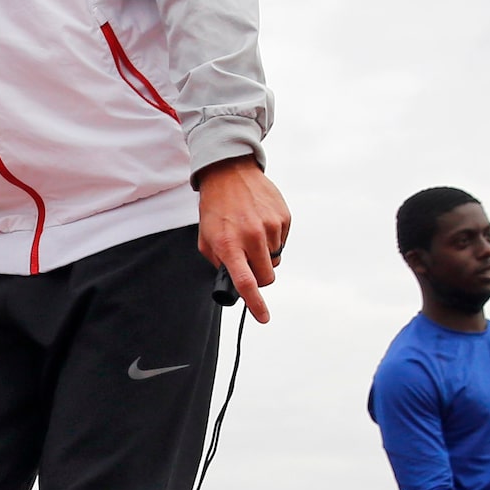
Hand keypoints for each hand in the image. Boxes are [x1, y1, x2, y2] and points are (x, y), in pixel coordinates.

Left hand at [196, 157, 290, 323]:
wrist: (229, 172)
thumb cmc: (215, 208)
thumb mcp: (206, 238)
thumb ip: (219, 262)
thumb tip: (235, 280)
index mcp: (229, 244)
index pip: (245, 282)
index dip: (255, 303)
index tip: (263, 318)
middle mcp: (252, 236)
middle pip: (267, 276)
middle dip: (260, 277)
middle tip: (249, 262)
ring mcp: (270, 226)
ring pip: (275, 260)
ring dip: (265, 255)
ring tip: (251, 233)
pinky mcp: (283, 217)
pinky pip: (282, 242)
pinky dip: (272, 239)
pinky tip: (259, 222)